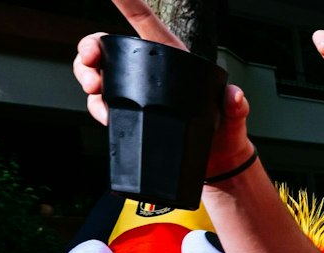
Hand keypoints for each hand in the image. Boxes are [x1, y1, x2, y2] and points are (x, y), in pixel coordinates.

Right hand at [74, 0, 252, 173]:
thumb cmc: (225, 135)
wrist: (215, 165)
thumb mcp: (233, 119)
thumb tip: (235, 97)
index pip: (145, 24)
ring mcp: (135, 92)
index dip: (128, 5)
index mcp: (173, 60)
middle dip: (90, 50)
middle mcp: (149, 71)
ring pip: (98, 73)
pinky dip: (97, 107)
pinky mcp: (128, 112)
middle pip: (108, 47)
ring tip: (96, 94)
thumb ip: (235, 107)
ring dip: (88, 78)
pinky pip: (101, 103)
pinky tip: (106, 115)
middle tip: (91, 64)